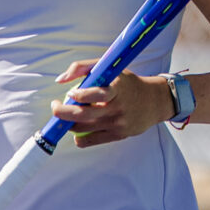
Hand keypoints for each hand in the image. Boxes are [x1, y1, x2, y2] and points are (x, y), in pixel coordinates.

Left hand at [50, 64, 171, 146]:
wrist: (155, 101)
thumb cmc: (127, 83)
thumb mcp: (111, 69)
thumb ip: (83, 68)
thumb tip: (60, 80)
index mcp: (118, 88)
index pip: (98, 94)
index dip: (81, 95)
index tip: (70, 93)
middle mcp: (118, 107)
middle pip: (85, 114)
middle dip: (63, 112)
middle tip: (55, 107)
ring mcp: (119, 123)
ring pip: (84, 128)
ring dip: (69, 124)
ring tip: (65, 116)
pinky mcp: (119, 136)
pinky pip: (91, 141)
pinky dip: (78, 138)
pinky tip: (75, 130)